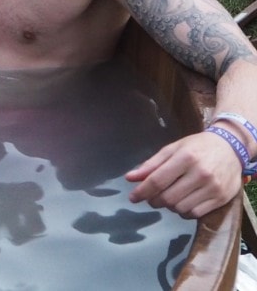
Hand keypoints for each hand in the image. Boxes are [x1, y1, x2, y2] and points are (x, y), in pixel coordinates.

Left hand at [125, 129, 243, 217]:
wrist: (230, 148)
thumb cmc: (197, 147)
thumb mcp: (173, 149)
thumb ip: (151, 164)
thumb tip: (130, 178)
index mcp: (185, 158)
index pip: (158, 180)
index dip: (142, 191)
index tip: (132, 197)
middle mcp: (200, 174)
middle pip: (168, 197)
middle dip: (154, 200)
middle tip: (151, 197)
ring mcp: (213, 188)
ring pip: (181, 208)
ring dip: (169, 206)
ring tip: (168, 197)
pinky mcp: (222, 199)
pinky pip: (195, 214)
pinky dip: (184, 212)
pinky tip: (182, 203)